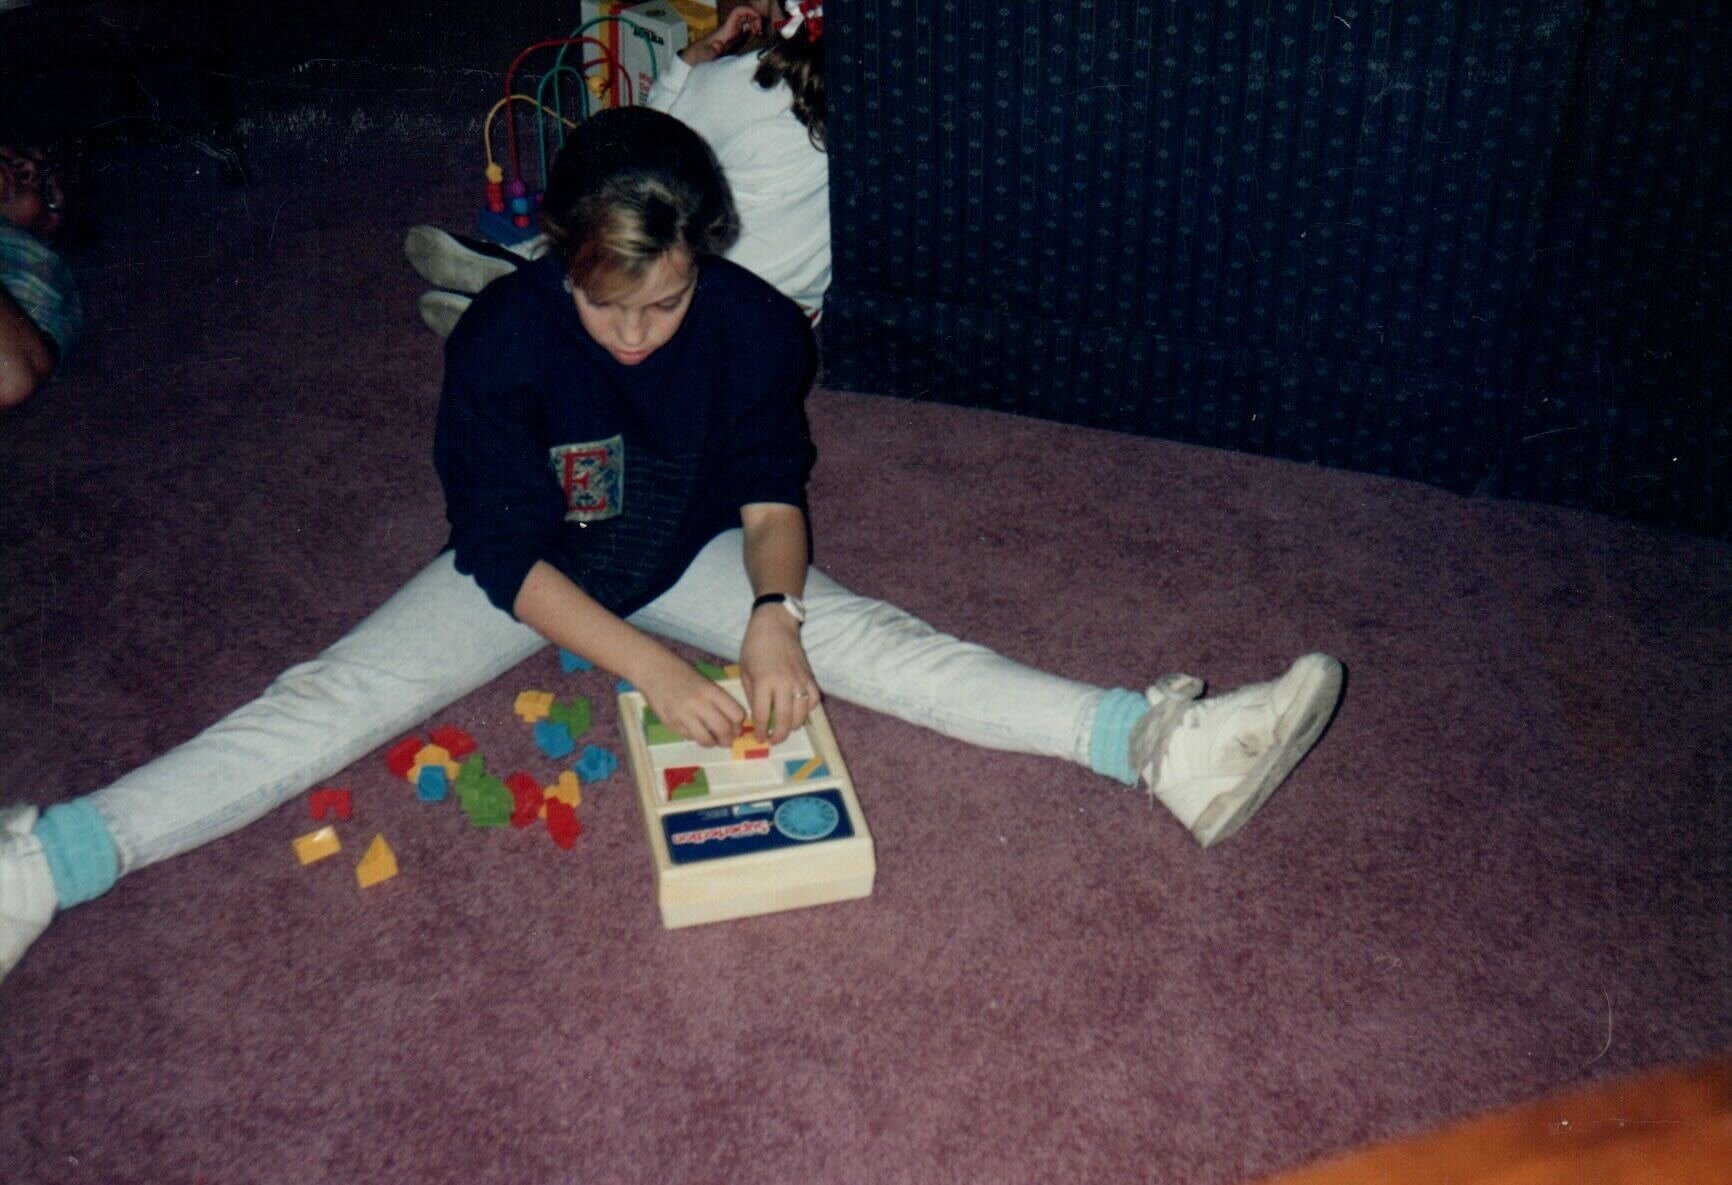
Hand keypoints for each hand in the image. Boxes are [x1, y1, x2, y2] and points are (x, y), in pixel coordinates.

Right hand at [636, 652, 745, 746]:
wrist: (652, 670)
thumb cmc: (681, 673)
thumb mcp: (705, 682)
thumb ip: (718, 701)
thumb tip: (733, 723)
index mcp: (711, 691)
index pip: (736, 714)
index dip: (739, 724)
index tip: (737, 726)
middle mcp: (699, 704)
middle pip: (724, 730)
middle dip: (729, 739)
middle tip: (728, 740)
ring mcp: (683, 715)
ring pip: (706, 739)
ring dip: (713, 743)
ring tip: (713, 740)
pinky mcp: (671, 723)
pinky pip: (689, 737)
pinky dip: (695, 737)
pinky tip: (695, 730)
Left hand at [679, 6, 764, 64]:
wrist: (691, 59)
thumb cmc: (697, 57)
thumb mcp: (703, 56)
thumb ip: (711, 51)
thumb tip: (718, 45)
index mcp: (725, 30)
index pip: (738, 12)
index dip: (749, 12)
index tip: (757, 24)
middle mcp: (729, 29)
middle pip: (746, 15)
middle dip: (756, 19)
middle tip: (759, 33)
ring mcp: (731, 34)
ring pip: (747, 21)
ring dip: (756, 24)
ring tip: (759, 35)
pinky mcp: (732, 40)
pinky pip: (745, 30)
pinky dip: (753, 31)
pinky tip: (755, 39)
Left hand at [738, 605, 819, 744]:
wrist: (775, 624)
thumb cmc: (754, 646)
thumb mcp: (745, 670)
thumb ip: (752, 695)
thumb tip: (758, 716)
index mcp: (764, 682)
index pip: (763, 715)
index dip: (761, 731)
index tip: (760, 738)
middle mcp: (784, 683)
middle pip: (786, 719)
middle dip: (780, 735)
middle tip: (774, 740)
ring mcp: (800, 680)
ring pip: (802, 713)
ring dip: (795, 726)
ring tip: (786, 728)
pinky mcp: (809, 676)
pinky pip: (814, 699)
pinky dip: (809, 709)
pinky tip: (800, 711)